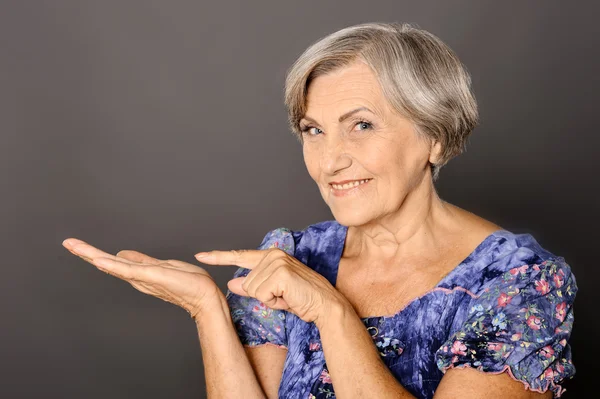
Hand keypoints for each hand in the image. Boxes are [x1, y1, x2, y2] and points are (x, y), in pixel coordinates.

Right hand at [62, 238, 223, 319]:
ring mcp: (143, 278)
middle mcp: (137, 278)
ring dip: (93, 255)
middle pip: (107, 264)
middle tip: (68, 243)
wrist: (205, 297)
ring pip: (113, 265)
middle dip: (87, 253)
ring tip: (74, 246)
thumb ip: (142, 261)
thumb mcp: (163, 266)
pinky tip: (99, 260)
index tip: (77, 245)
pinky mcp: (151, 277)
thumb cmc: (189, 284)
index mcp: (140, 273)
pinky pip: (129, 270)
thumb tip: (123, 254)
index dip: (95, 254)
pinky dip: (113, 265)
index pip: (113, 262)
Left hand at [194, 247, 345, 324]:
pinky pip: (262, 295)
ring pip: (253, 290)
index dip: (218, 257)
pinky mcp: (280, 273)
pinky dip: (274, 302)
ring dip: (269, 299)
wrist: (325, 305)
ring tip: (287, 296)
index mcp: (271, 256)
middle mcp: (273, 255)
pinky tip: (288, 298)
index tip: (200, 255)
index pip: (240, 256)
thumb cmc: (301, 299)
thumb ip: (252, 286)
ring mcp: (276, 262)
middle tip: (283, 295)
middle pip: (246, 282)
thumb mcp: (272, 292)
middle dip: (262, 295)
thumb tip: (231, 283)